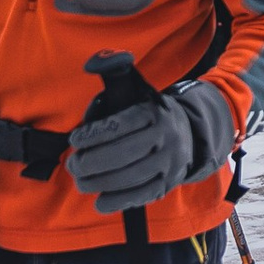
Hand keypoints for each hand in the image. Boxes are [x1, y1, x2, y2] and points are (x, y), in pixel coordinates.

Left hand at [70, 67, 236, 210]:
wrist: (190, 134)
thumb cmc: (148, 113)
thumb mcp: (136, 90)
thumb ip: (115, 75)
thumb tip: (93, 62)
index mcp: (155, 112)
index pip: (121, 124)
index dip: (94, 134)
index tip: (75, 140)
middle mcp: (167, 137)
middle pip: (123, 154)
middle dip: (91, 162)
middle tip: (73, 164)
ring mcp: (170, 163)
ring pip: (130, 177)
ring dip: (99, 182)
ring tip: (80, 180)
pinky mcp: (168, 184)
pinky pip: (141, 196)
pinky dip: (118, 201)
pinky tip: (99, 201)